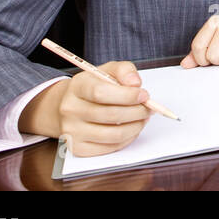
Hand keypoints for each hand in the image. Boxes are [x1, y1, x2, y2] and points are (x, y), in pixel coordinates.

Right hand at [23, 61, 150, 157]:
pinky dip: (128, 139)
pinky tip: (132, 128)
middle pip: (110, 115)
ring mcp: (72, 131)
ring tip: (143, 118)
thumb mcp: (107, 71)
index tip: (143, 95)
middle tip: (149, 108)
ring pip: (113, 134)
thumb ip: (124, 71)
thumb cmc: (93, 87)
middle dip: (137, 112)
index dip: (127, 95)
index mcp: (78, 86)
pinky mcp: (78, 148)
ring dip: (136, 126)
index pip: (101, 93)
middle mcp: (71, 109)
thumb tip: (135, 83)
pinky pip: (110, 148)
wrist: (69, 106)